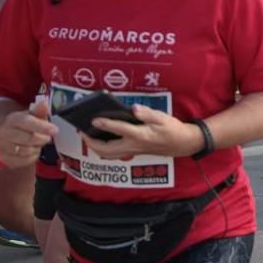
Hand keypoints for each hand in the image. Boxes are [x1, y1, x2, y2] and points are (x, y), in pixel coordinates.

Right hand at [0, 102, 58, 168]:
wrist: (10, 137)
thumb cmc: (26, 125)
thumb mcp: (33, 116)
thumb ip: (39, 111)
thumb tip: (44, 103)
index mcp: (13, 119)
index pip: (27, 122)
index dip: (42, 127)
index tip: (55, 130)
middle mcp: (4, 132)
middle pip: (27, 138)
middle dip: (42, 139)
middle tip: (49, 138)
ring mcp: (3, 146)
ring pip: (26, 151)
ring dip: (37, 148)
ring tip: (39, 143)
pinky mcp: (4, 159)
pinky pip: (23, 161)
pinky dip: (32, 157)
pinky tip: (34, 151)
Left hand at [83, 104, 201, 159]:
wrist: (181, 144)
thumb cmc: (171, 129)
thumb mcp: (162, 118)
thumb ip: (147, 113)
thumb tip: (133, 109)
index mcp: (140, 135)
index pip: (119, 129)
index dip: (105, 124)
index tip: (93, 119)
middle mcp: (133, 145)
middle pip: (106, 149)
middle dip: (91, 141)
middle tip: (82, 130)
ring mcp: (132, 151)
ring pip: (107, 154)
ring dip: (94, 147)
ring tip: (87, 136)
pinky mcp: (132, 152)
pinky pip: (112, 154)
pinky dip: (102, 150)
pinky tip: (100, 141)